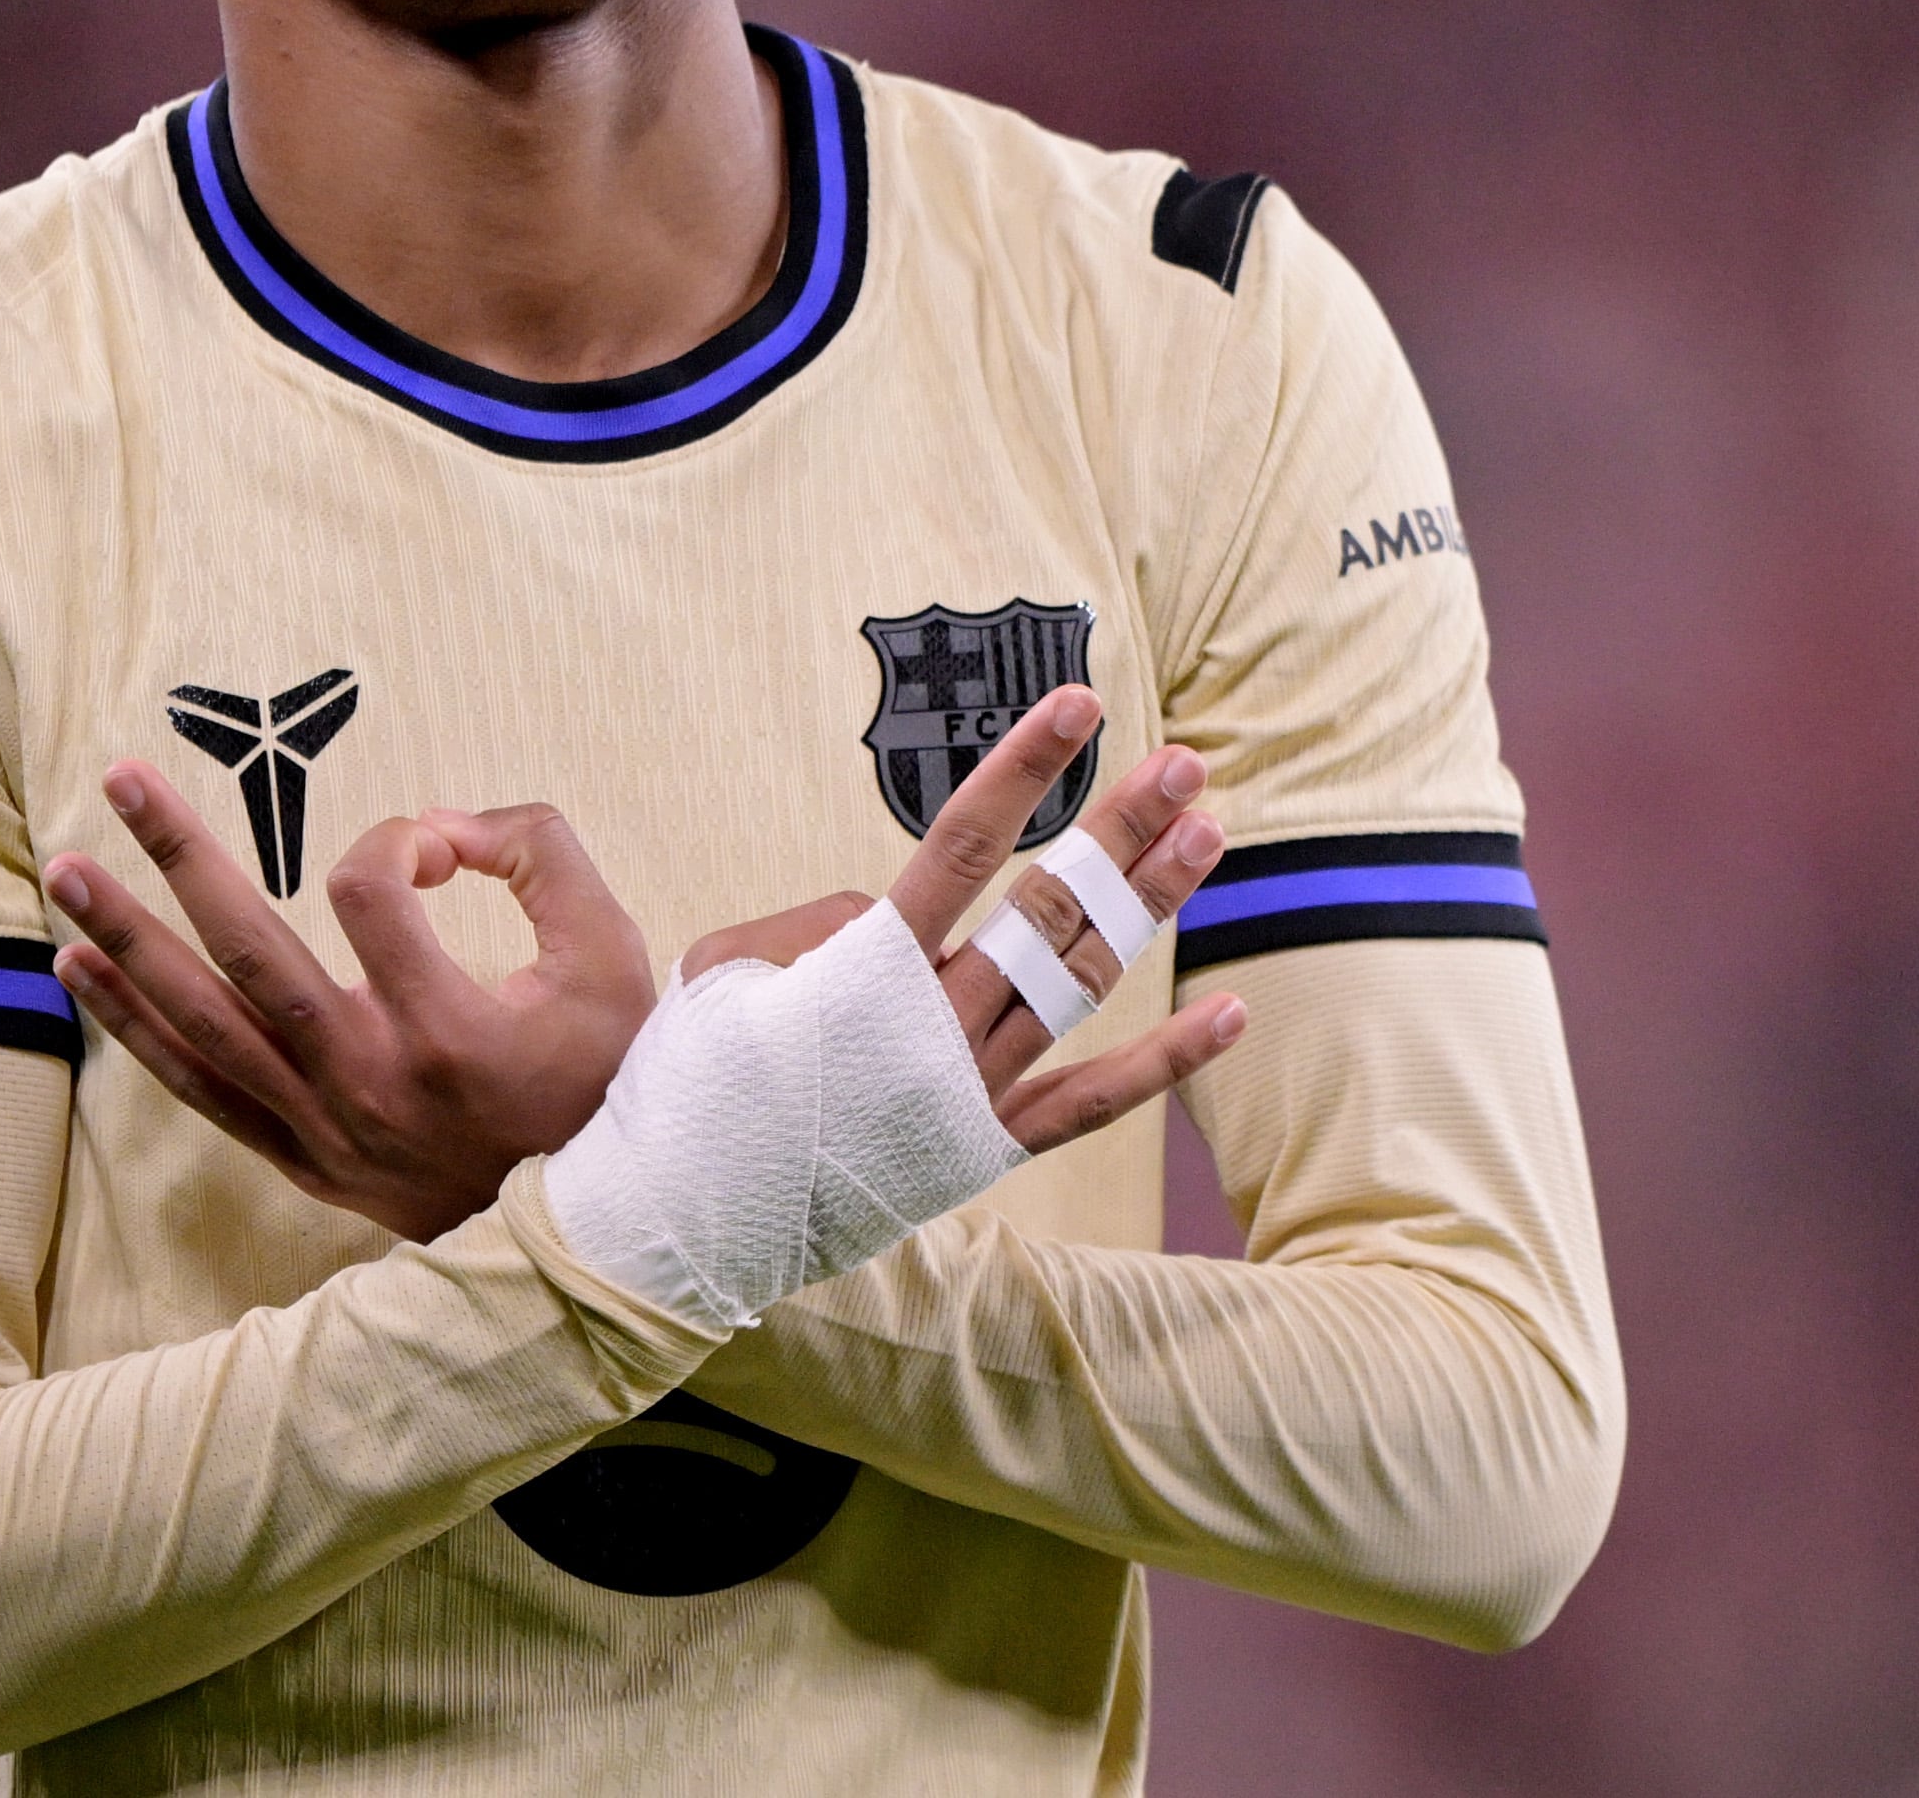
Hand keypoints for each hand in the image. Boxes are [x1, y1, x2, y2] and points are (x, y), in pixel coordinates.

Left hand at [44, 774, 656, 1242]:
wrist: (595, 1236)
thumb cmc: (604, 1082)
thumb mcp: (613, 957)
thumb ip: (540, 857)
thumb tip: (442, 823)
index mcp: (448, 1031)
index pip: (372, 892)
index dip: (396, 838)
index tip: (434, 845)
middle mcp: (369, 1082)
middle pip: (250, 952)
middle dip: (178, 857)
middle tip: (120, 779)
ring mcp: (324, 1127)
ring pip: (204, 1024)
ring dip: (127, 942)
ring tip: (66, 871)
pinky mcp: (301, 1156)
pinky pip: (200, 1088)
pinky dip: (136, 1028)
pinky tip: (81, 970)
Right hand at [676, 684, 1242, 1154]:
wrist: (686, 1213)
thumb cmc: (691, 1079)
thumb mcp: (720, 971)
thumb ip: (811, 926)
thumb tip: (877, 916)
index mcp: (866, 967)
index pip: (965, 844)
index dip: (1026, 768)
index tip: (1078, 706)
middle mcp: (935, 1024)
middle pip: (1048, 906)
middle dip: (1120, 829)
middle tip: (1183, 768)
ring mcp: (970, 1088)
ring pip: (1079, 980)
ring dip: (1147, 904)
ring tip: (1204, 836)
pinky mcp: (986, 1146)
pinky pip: (1093, 1102)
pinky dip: (1166, 1062)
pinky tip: (1232, 1014)